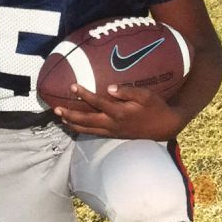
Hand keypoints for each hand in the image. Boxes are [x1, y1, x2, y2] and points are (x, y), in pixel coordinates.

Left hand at [54, 83, 187, 140]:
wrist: (164, 126)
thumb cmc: (156, 107)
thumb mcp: (146, 95)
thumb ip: (128, 91)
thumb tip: (110, 87)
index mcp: (120, 112)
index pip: (97, 103)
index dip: (84, 94)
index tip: (72, 86)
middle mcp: (113, 124)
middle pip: (87, 120)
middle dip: (71, 114)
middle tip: (56, 109)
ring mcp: (113, 131)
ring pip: (88, 129)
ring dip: (73, 124)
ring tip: (60, 118)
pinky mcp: (114, 135)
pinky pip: (94, 133)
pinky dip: (82, 129)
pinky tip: (74, 125)